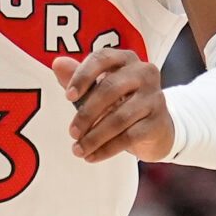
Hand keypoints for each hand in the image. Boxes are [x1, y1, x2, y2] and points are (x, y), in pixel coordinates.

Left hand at [53, 47, 173, 161]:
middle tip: (72, 132)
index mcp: (126, 59)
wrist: (156, 130)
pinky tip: (92, 156)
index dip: (83, 76)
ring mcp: (154, 97)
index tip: (68, 96)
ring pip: (119, 117)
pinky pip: (129, 136)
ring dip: (94, 137)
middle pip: (110, 89)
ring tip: (78, 149)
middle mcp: (144, 73)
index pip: (102, 59)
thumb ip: (77, 77)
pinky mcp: (158, 121)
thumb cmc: (122, 104)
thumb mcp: (98, 89)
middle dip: (86, 113)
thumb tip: (57, 64)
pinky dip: (107, 149)